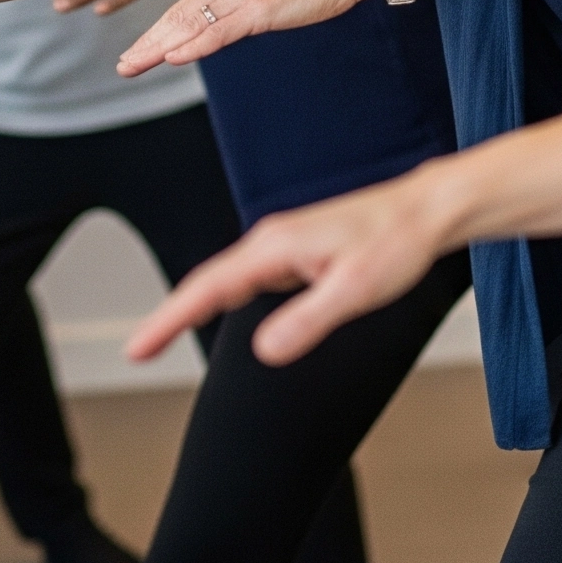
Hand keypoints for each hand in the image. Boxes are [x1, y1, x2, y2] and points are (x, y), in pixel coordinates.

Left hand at [113, 0, 378, 75]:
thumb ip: (239, 7)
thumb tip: (221, 29)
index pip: (182, 11)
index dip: (155, 33)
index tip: (136, 53)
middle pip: (178, 19)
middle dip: (147, 44)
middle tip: (123, 66)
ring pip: (190, 26)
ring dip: (158, 49)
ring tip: (133, 65)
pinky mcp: (259, 8)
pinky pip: (219, 31)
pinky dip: (193, 46)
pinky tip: (173, 57)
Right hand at [127, 170, 453, 366]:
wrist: (424, 211)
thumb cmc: (395, 244)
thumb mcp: (355, 291)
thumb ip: (308, 320)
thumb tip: (263, 351)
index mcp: (275, 247)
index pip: (208, 288)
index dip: (169, 319)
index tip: (137, 349)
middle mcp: (272, 241)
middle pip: (208, 283)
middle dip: (171, 315)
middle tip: (138, 351)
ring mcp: (284, 244)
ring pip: (228, 280)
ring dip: (196, 306)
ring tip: (164, 336)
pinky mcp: (299, 251)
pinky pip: (250, 278)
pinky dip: (226, 297)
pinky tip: (223, 311)